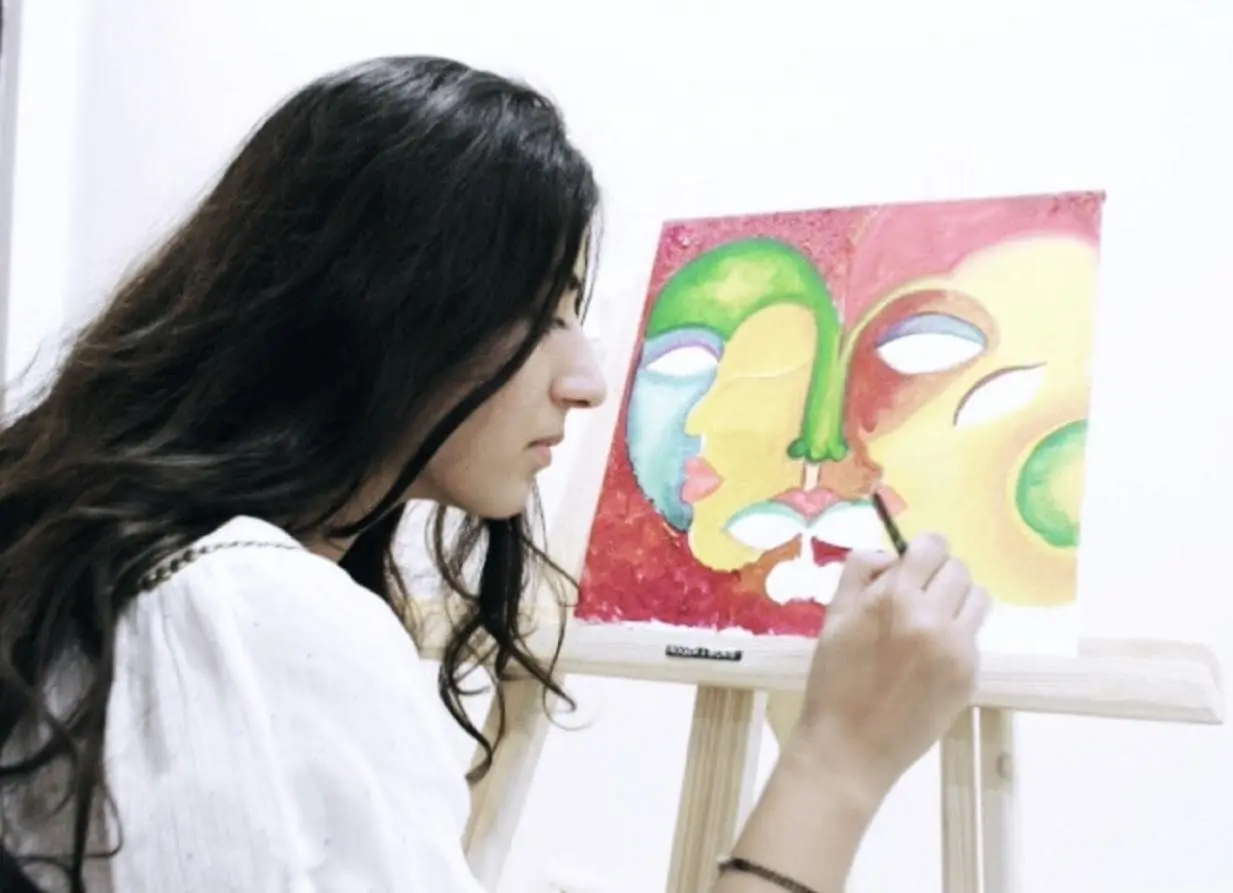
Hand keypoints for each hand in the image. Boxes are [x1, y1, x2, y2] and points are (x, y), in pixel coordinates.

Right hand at [785, 532, 989, 802]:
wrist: (850, 746)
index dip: (921, 551)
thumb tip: (891, 557)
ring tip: (931, 622)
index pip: (932, 546)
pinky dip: (957, 637)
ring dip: (957, 601)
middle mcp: (934, 618)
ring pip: (978, 599)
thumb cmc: (834, 679)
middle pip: (959, 569)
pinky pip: (974, 637)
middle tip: (918, 596)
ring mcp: (958, 649)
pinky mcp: (970, 675)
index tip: (911, 565)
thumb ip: (860, 572)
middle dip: (938, 575)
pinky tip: (929, 659)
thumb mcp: (834, 616)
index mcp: (895, 598)